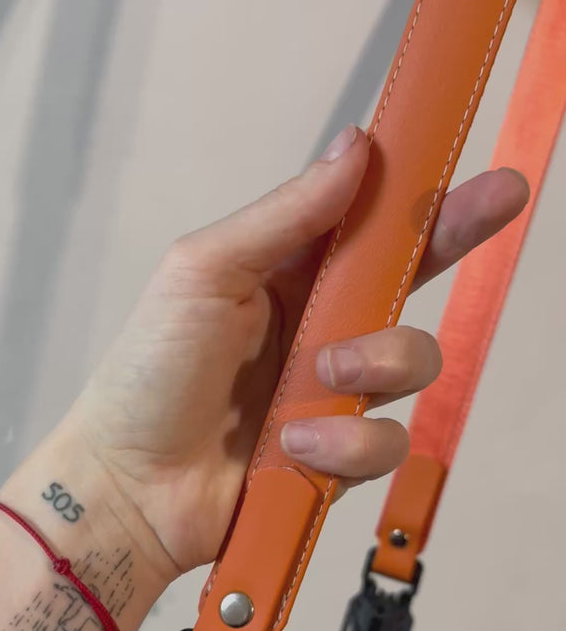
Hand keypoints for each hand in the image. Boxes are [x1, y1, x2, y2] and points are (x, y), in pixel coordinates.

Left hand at [69, 125, 527, 582]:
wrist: (129, 483)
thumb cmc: (152, 368)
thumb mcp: (205, 273)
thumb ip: (285, 216)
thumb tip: (357, 147)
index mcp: (292, 273)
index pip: (372, 225)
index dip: (425, 194)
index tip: (476, 164)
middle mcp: (326, 326)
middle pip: (414, 280)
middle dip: (456, 239)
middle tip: (500, 201)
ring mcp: (338, 393)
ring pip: (412, 361)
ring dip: (372, 366)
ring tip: (316, 383)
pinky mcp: (343, 455)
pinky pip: (385, 441)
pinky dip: (343, 444)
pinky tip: (293, 446)